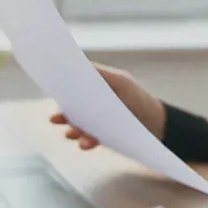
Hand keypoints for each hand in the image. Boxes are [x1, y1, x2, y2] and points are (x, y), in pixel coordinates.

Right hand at [50, 63, 166, 149]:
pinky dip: (85, 142)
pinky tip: (84, 143)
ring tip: (70, 132)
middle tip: (55, 118)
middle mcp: (92, 105)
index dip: (62, 85)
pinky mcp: (101, 138)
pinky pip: (88, 140)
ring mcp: (95, 122)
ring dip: (71, 130)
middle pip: (71, 108)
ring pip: (77, 126)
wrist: (156, 126)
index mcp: (95, 88)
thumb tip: (80, 63)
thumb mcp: (122, 83)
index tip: (50, 85)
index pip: (74, 85)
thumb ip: (101, 74)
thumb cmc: (139, 99)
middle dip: (62, 113)